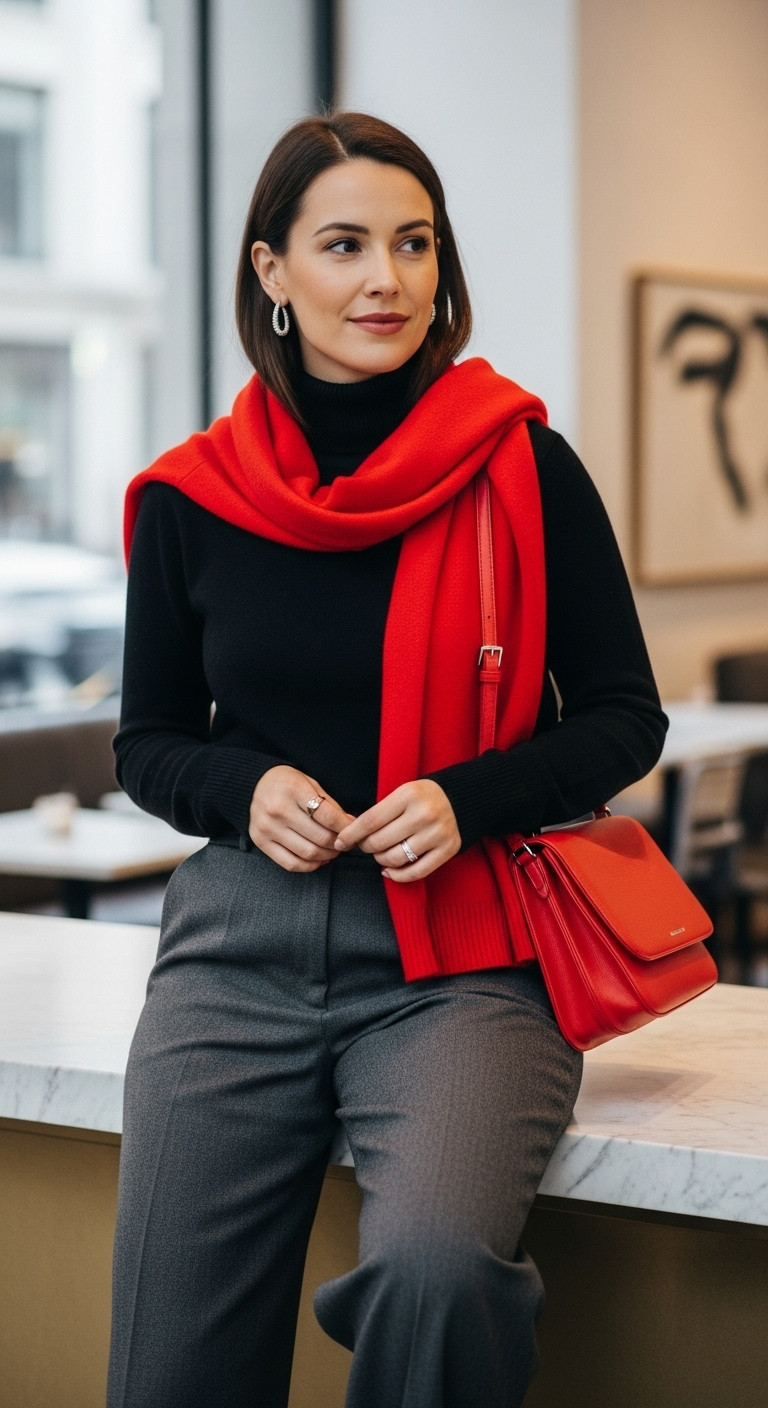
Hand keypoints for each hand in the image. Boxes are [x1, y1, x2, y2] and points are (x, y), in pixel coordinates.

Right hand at [249, 766, 354, 871]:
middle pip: (320, 837)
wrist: (253, 785)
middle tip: (345, 842)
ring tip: (333, 850)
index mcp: (293, 790)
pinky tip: (318, 860)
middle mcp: (278, 810)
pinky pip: (290, 863)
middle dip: (339, 843)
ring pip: (308, 853)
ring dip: (327, 856)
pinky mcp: (261, 842)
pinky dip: (309, 866)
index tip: (353, 830)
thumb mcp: (310, 784)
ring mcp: (268, 828)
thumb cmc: (286, 783)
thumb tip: (350, 824)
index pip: (328, 816)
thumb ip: (330, 805)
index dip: (345, 827)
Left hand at [334, 780, 460, 882]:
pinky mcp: (448, 849)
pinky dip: (397, 875)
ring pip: (395, 859)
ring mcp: (438, 833)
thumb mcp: (401, 793)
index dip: (351, 835)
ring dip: (381, 860)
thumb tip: (347, 836)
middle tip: (365, 845)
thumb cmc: (421, 798)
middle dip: (366, 847)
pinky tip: (388, 870)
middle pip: (380, 842)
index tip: (340, 842)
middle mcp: (425, 814)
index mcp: (409, 795)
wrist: (459, 799)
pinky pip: (415, 872)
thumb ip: (378, 812)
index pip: (370, 820)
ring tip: (380, 853)